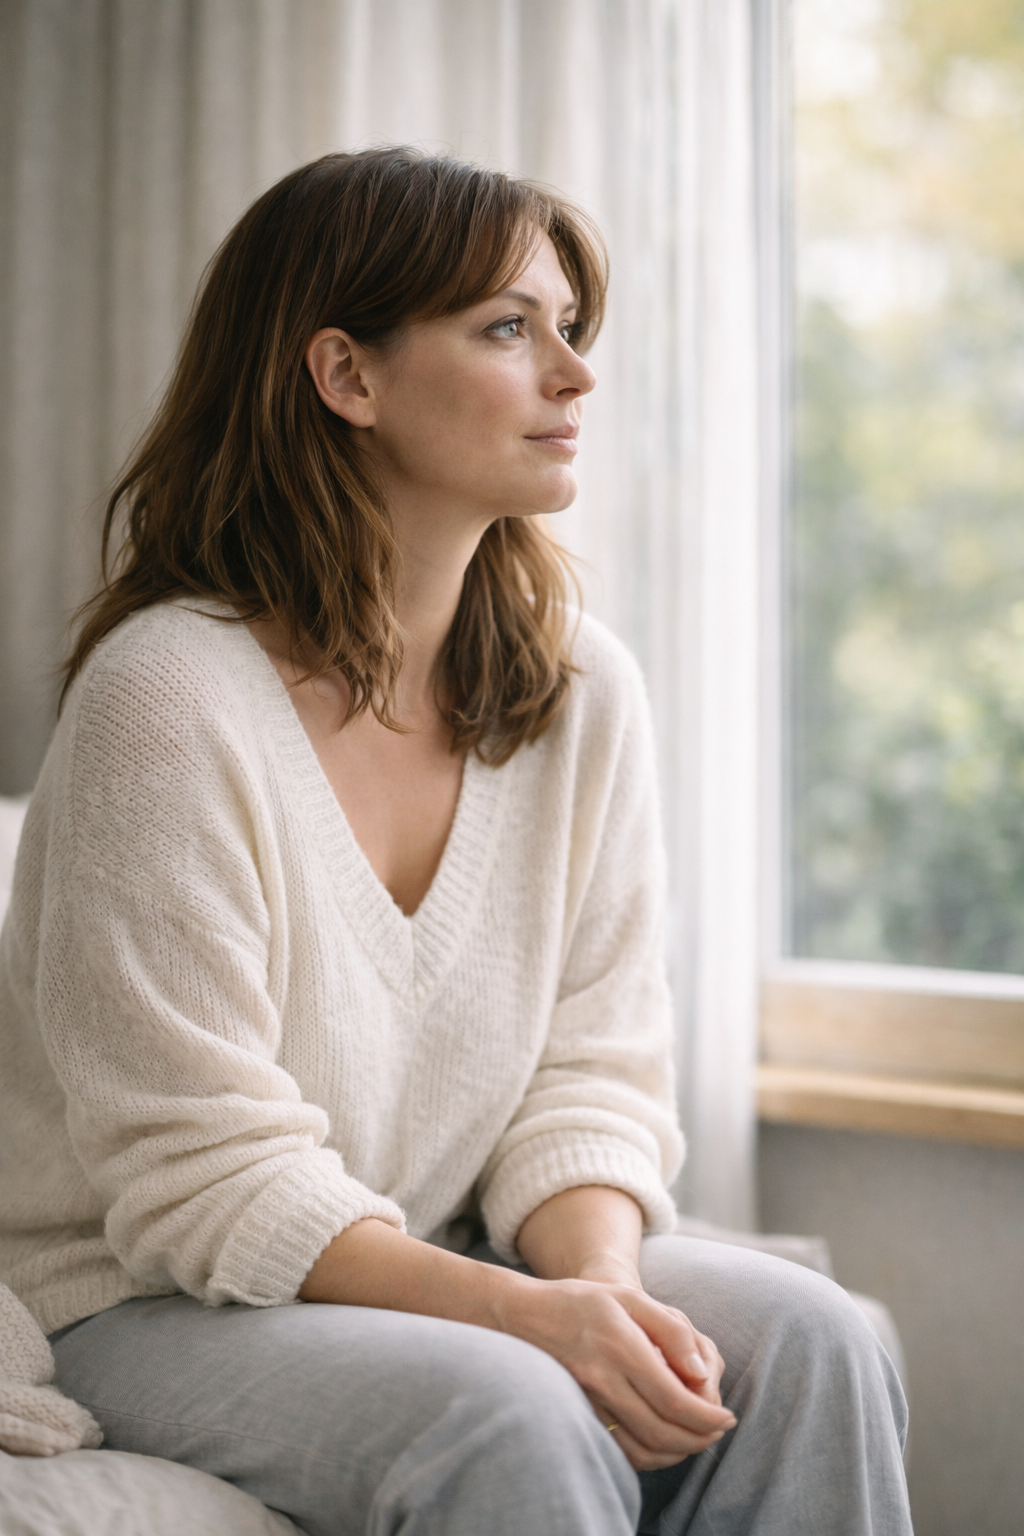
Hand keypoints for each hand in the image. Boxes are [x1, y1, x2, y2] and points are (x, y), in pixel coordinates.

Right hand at [494, 1272, 734, 1470]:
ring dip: (676, 1453)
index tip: (727, 1418)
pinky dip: (648, 1455)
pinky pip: (619, 1448)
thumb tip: (700, 1373)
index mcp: (622, 1347)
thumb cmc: (582, 1302)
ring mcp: (588, 1400)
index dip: (707, 1416)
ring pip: (641, 1448)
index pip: (674, 1399)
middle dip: (699, 1439)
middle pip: (662, 1430)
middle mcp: (603, 1379)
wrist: (521, 1315)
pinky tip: (663, 1442)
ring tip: (696, 1440)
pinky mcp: (580, 1413)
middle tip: (717, 1432)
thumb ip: (670, 1330)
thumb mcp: (628, 1296)